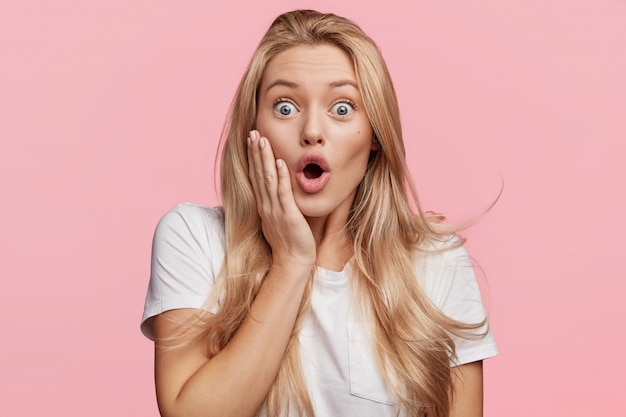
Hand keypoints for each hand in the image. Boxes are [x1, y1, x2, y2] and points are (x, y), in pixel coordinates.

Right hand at [247, 130, 315, 267]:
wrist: (292, 261)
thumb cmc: (289, 241)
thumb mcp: (279, 218)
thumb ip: (278, 203)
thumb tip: (280, 188)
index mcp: (264, 205)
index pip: (256, 176)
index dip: (253, 157)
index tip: (252, 140)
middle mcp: (266, 205)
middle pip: (258, 173)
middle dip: (255, 152)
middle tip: (253, 132)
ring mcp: (275, 210)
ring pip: (267, 179)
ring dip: (264, 158)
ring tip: (262, 140)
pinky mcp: (287, 215)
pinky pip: (283, 193)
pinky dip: (280, 176)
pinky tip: (279, 162)